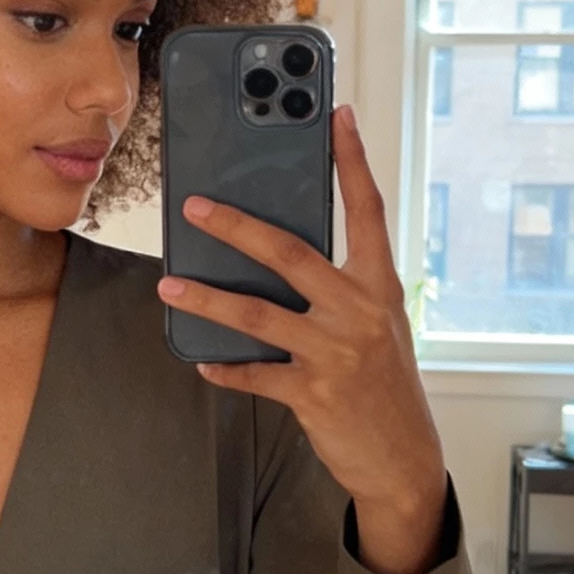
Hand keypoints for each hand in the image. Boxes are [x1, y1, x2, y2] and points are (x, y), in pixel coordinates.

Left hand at [158, 105, 447, 573]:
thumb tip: (275, 253)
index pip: (367, 210)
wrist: (403, 458)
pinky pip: (255, 374)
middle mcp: (360, 311)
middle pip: (291, 254)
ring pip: (258, 315)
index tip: (336, 115)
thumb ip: (339, 287)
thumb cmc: (384, 383)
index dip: (352, 160)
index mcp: (380, 286)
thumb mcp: (376, 325)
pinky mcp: (314, 394)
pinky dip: (225, 367)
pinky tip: (202, 359)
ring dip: (207, 299)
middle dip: (237, 226)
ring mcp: (337, 353)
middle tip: (195, 206)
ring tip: (169, 287)